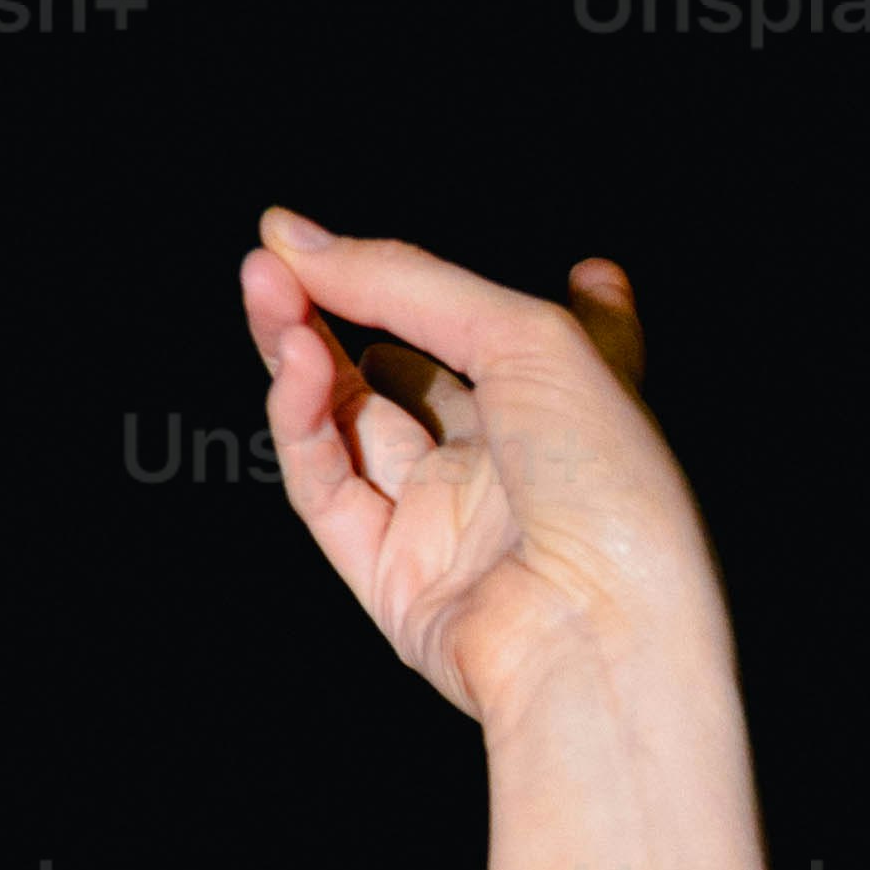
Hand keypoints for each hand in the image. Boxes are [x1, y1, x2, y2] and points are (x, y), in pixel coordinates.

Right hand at [239, 212, 732, 728]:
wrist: (606, 633)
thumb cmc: (607, 485)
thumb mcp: (527, 338)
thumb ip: (409, 281)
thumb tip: (291, 237)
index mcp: (572, 415)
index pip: (534, 343)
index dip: (488, 297)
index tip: (476, 257)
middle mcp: (512, 471)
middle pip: (406, 373)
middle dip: (339, 306)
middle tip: (278, 250)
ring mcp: (450, 527)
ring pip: (349, 422)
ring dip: (298, 346)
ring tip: (263, 281)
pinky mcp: (394, 580)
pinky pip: (329, 487)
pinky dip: (302, 417)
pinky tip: (293, 356)